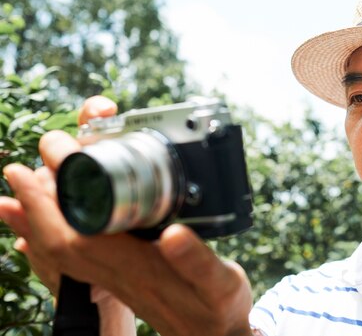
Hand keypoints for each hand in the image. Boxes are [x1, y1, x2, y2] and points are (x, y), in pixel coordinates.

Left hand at [0, 96, 253, 335]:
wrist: (214, 335)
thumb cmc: (219, 308)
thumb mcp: (220, 283)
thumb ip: (197, 260)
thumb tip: (173, 234)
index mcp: (138, 268)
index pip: (81, 232)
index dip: (55, 199)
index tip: (47, 163)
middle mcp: (118, 272)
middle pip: (60, 238)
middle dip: (36, 201)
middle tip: (20, 167)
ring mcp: (114, 276)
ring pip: (61, 247)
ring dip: (39, 216)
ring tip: (22, 188)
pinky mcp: (119, 276)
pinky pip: (73, 254)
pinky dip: (54, 232)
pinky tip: (55, 220)